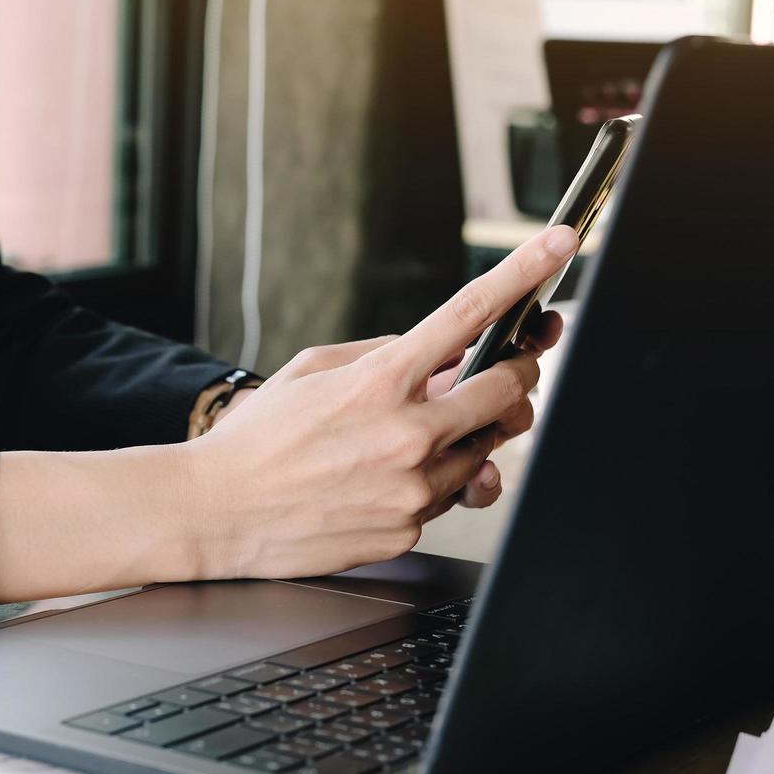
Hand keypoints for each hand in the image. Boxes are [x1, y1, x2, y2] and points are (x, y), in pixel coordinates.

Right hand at [180, 226, 577, 580]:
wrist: (216, 512)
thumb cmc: (257, 439)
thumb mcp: (311, 371)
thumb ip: (380, 356)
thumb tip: (433, 353)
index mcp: (380, 381)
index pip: (468, 314)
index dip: (522, 273)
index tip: (557, 244)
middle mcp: (405, 434)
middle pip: (508, 392)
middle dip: (512, 377)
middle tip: (502, 372)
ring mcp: (411, 487)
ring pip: (484, 451)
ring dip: (467, 436)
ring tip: (414, 437)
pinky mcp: (407, 529)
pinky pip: (446, 498)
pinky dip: (429, 483)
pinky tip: (383, 480)